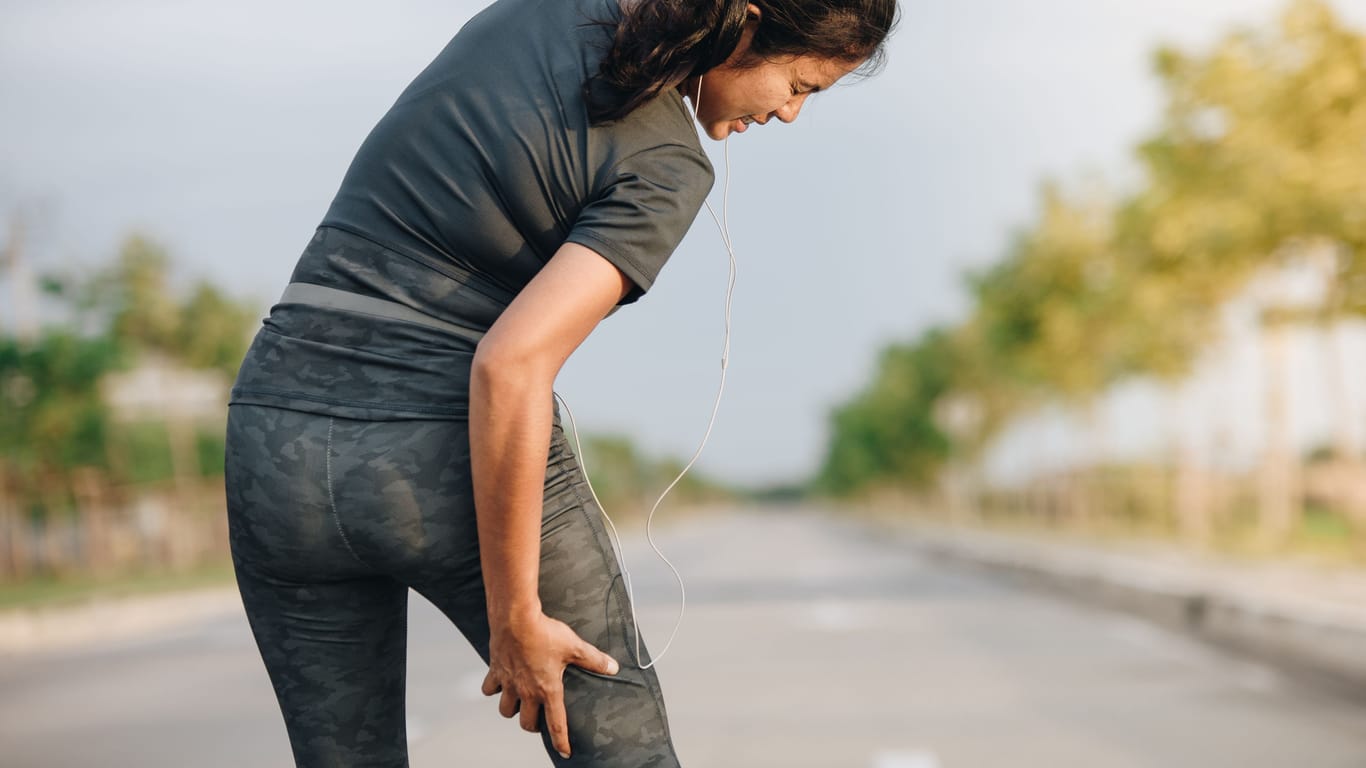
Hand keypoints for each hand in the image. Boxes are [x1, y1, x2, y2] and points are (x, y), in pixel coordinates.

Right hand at [481, 611, 620, 758]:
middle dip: (533, 726)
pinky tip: (502, 683)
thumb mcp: (574, 646)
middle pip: (526, 723)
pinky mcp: (495, 672)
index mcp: (548, 689)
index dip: (561, 741)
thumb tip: (613, 667)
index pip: (556, 724)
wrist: (516, 618)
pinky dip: (494, 689)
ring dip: (513, 710)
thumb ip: (594, 660)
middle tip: (539, 719)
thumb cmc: (545, 632)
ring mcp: (509, 683)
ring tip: (520, 703)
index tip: (564, 752)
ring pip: (506, 711)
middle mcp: (526, 691)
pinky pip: (489, 689)